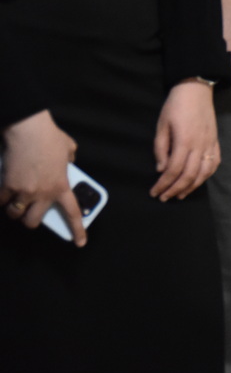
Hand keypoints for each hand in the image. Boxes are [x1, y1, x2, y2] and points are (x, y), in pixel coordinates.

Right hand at [1, 110, 84, 245]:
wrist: (28, 130)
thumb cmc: (50, 137)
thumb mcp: (69, 149)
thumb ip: (70, 161)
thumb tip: (69, 163)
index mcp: (61, 186)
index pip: (72, 213)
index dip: (77, 230)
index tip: (80, 242)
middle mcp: (43, 193)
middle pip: (33, 221)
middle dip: (30, 220)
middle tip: (29, 212)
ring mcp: (24, 191)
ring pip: (15, 213)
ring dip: (14, 210)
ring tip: (15, 201)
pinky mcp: (7, 186)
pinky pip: (1, 200)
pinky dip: (1, 198)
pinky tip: (3, 190)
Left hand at [150, 80, 218, 200]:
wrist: (196, 89)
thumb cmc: (175, 105)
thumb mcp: (161, 125)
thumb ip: (161, 148)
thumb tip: (161, 168)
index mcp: (184, 141)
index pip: (173, 170)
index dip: (163, 184)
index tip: (154, 192)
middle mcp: (200, 146)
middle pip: (189, 175)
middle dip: (176, 189)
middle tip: (164, 197)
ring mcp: (210, 144)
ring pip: (204, 172)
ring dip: (192, 186)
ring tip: (181, 194)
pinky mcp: (216, 141)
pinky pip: (215, 163)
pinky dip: (207, 175)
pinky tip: (198, 180)